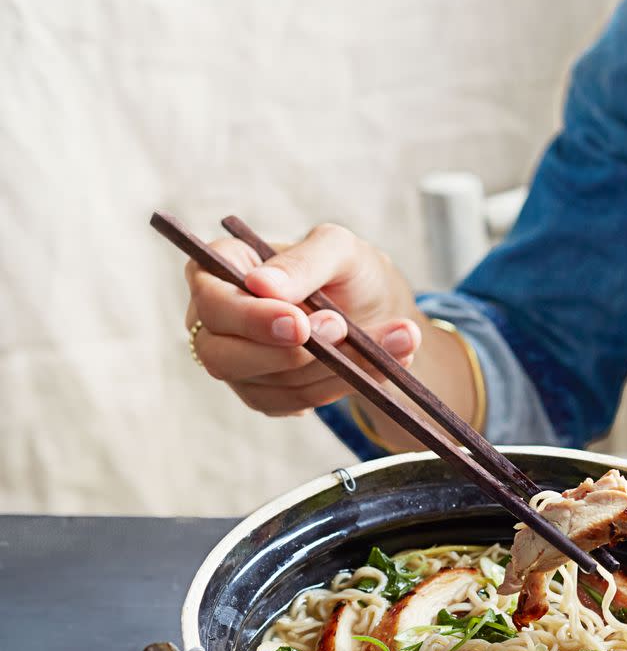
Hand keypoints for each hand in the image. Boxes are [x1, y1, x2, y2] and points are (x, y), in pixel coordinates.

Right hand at [184, 224, 422, 415]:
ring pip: (267, 383)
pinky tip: (379, 364)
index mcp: (218, 272)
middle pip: (222, 355)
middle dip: (289, 353)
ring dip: (331, 368)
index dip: (250, 318)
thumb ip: (303, 261)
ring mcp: (237, 363)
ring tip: (392, 339)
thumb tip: (262, 285)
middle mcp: (216, 322)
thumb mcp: (338, 248)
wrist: (376, 311)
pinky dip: (339, 385)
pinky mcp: (265, 393)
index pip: (211, 301)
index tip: (299, 324)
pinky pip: (293, 402)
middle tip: (342, 330)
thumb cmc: (348, 270)